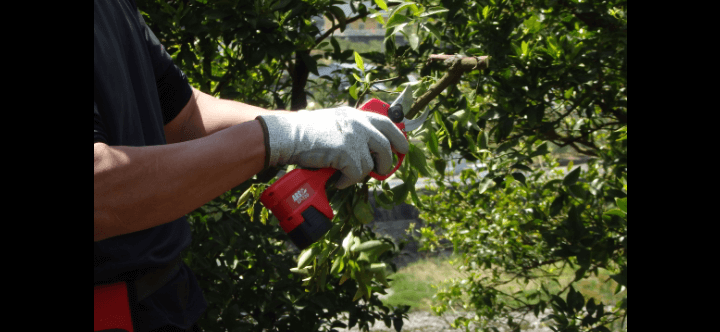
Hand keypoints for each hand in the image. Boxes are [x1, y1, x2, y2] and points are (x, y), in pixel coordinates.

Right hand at [257, 106, 409, 188]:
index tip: (403, 149)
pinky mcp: (347, 153)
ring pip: (371, 165)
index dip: (398, 137)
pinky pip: (356, 175)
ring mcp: (354, 138)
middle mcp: (359, 124)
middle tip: (381, 172)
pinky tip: (337, 180)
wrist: (289, 134)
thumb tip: (366, 151)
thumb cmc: (306, 132)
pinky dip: (347, 181)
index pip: (387, 123)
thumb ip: (351, 130)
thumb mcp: (335, 122)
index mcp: (357, 115)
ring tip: (346, 177)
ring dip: (360, 175)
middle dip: (386, 163)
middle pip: (386, 146)